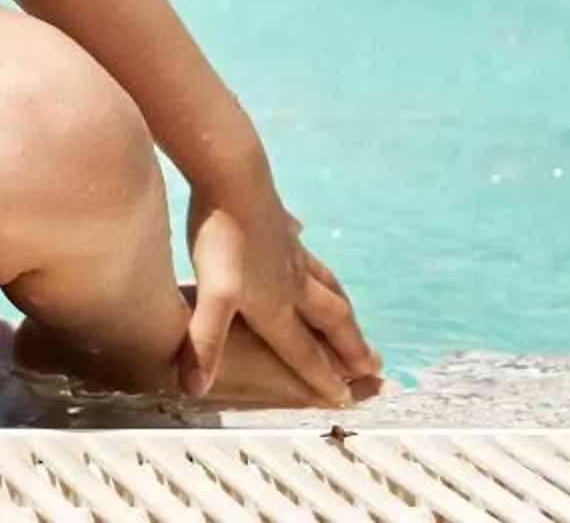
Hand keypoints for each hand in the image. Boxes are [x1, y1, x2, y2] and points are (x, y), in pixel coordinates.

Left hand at [182, 184, 378, 404]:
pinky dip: (307, 254)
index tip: (345, 398)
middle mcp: (292, 279)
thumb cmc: (222, 233)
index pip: (303, 350)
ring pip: (325, 283)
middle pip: (330, 319)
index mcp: (277, 303)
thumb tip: (195, 389)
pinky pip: (301, 244)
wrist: (231, 171)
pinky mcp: (279, 221)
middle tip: (373, 365)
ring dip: (342, 305)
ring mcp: (289, 248)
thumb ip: (205, 343)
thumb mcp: (212, 294)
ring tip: (351, 316)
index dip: (322, 377)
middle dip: (350, 346)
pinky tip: (301, 239)